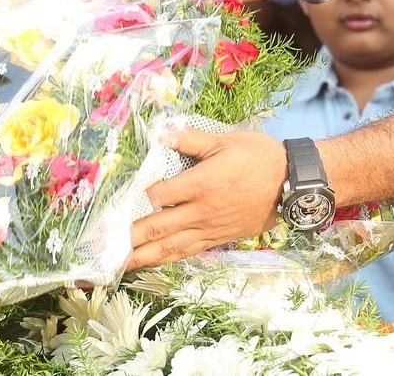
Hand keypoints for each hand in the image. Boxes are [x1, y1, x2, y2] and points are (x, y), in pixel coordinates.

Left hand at [127, 128, 285, 268]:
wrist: (291, 184)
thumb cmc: (260, 157)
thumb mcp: (226, 140)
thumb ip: (191, 138)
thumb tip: (161, 130)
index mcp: (201, 184)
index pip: (159, 195)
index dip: (137, 198)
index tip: (117, 200)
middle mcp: (202, 211)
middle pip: (157, 227)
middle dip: (128, 237)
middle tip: (101, 246)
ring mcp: (210, 228)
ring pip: (170, 246)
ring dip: (142, 256)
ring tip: (117, 263)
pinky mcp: (219, 238)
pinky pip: (187, 252)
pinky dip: (166, 258)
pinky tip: (152, 262)